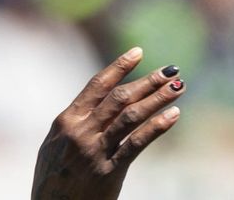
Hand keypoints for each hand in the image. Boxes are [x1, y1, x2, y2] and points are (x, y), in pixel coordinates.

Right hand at [31, 47, 186, 199]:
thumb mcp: (55, 146)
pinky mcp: (108, 170)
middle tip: (172, 70)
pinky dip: (157, 126)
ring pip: (131, 116)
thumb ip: (76, 124)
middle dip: (148, 81)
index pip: (96, 86)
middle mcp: (80, 132)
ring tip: (179, 87)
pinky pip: (137, 143)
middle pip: (119, 98)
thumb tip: (99, 102)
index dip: (119, 67)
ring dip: (158, 98)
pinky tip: (174, 115)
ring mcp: (94, 150)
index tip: (139, 52)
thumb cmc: (54, 180)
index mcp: (66, 121)